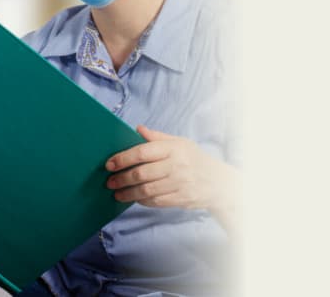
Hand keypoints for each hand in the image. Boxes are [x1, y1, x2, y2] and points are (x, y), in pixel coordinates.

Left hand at [105, 126, 238, 212]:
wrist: (219, 182)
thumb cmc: (195, 159)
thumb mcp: (180, 143)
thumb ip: (157, 137)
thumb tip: (137, 129)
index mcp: (174, 148)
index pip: (142, 152)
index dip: (122, 158)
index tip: (109, 164)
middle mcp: (177, 166)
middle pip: (141, 173)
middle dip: (121, 179)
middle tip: (109, 182)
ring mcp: (180, 184)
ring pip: (146, 190)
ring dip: (128, 193)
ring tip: (117, 193)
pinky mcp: (182, 198)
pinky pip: (156, 201)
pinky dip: (142, 200)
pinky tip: (134, 198)